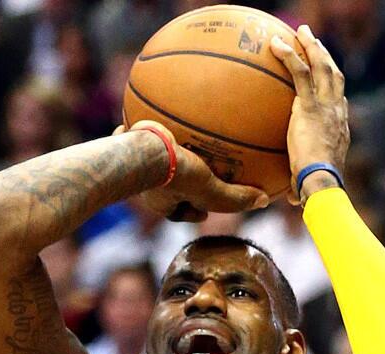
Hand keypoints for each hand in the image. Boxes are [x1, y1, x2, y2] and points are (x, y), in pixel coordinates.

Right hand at [119, 122, 268, 222]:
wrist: (134, 153)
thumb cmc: (172, 175)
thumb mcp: (208, 189)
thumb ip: (234, 198)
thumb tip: (264, 201)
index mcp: (161, 202)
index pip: (178, 213)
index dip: (193, 212)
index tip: (203, 211)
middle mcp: (144, 188)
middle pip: (162, 189)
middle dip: (174, 182)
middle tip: (189, 174)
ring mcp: (131, 168)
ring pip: (146, 161)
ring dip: (156, 153)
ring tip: (167, 138)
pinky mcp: (120, 146)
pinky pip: (131, 136)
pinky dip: (138, 129)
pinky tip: (148, 111)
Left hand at [269, 25, 349, 203]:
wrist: (321, 182)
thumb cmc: (316, 189)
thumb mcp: (308, 184)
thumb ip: (300, 185)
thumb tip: (293, 200)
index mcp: (339, 126)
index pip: (338, 99)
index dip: (333, 84)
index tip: (325, 73)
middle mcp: (337, 111)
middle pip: (334, 74)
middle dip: (324, 55)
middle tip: (313, 40)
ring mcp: (325, 105)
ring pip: (321, 66)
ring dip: (311, 46)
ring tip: (300, 31)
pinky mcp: (309, 105)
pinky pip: (299, 73)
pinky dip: (289, 55)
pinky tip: (275, 44)